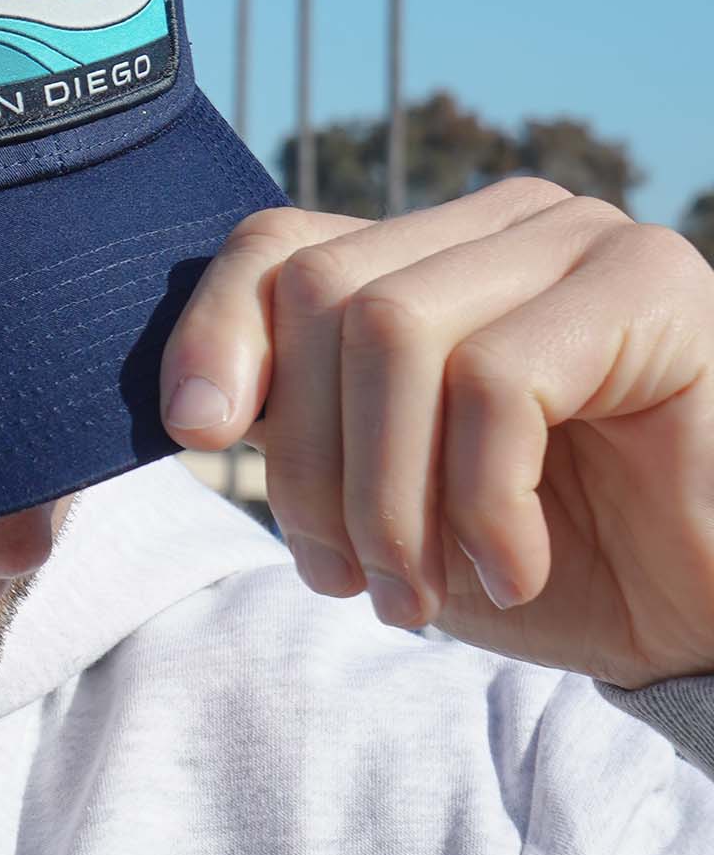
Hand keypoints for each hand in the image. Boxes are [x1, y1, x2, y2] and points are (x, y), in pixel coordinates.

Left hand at [159, 179, 713, 689]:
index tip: (197, 437)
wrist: (702, 629)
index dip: (214, 331)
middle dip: (308, 459)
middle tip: (348, 580)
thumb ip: (302, 428)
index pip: (277, 246)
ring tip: (415, 593)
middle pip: (322, 292)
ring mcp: (580, 242)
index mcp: (428, 257)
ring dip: (383, 495)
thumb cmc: (545, 558)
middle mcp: (499, 225)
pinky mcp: (653, 291)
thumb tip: (192, 407)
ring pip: (392, 329)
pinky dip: (480, 502)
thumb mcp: (387, 497)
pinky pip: (496, 380)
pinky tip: (511, 571)